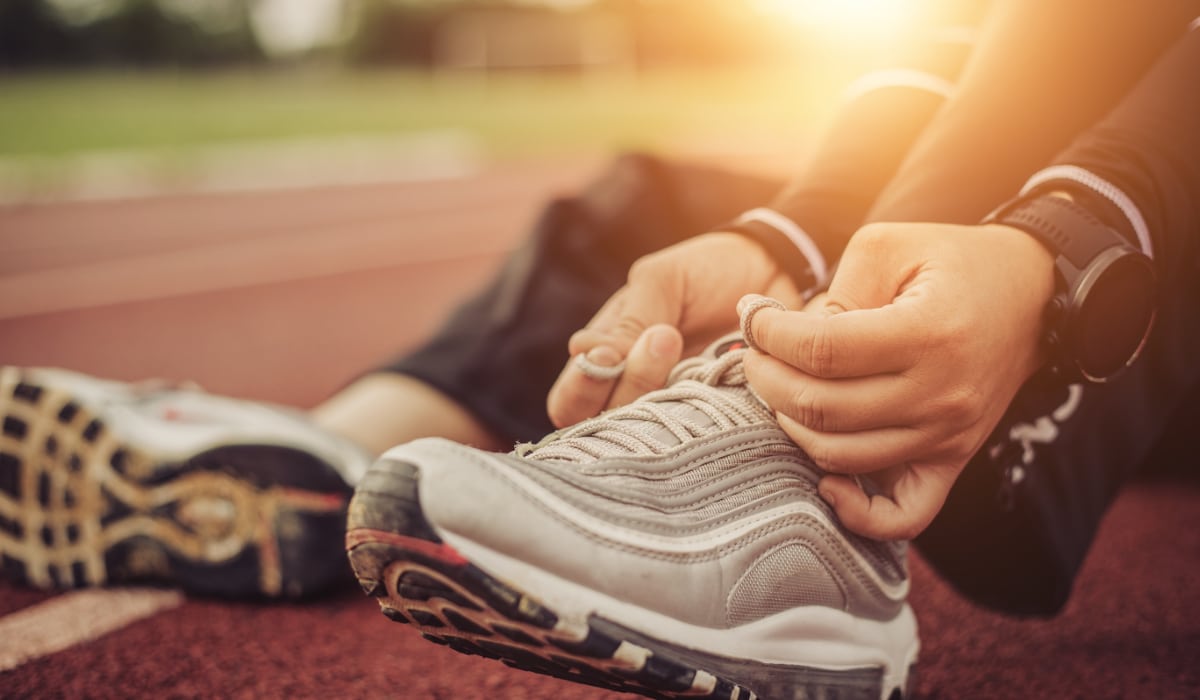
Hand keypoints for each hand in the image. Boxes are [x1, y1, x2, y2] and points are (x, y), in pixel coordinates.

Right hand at [546, 232, 800, 427]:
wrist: (775, 271)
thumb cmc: (706, 271)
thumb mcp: (660, 281)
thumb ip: (629, 320)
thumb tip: (583, 353)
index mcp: (607, 359)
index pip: (569, 400)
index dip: (581, 389)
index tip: (609, 356)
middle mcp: (636, 394)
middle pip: (604, 427)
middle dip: (629, 386)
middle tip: (664, 340)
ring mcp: (678, 410)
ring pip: (652, 436)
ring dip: (665, 395)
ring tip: (687, 346)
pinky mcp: (721, 418)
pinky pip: (705, 435)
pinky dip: (708, 414)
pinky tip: (719, 379)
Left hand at [741, 222, 1055, 539]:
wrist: (1030, 294)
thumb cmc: (951, 263)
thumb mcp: (889, 247)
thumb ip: (835, 291)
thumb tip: (779, 337)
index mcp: (927, 332)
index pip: (821, 350)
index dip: (770, 336)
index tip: (753, 320)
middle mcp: (941, 394)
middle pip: (821, 408)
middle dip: (767, 380)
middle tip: (755, 355)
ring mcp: (949, 435)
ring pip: (840, 456)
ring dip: (790, 426)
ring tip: (780, 391)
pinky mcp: (952, 460)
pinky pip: (902, 517)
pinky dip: (856, 513)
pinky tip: (825, 481)